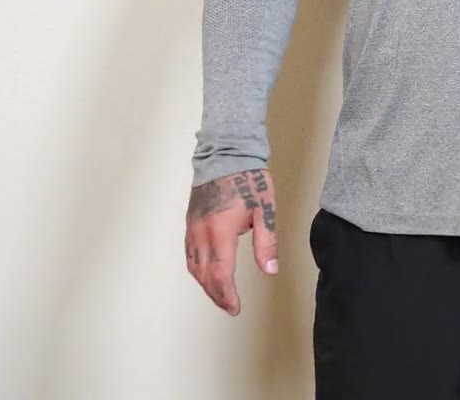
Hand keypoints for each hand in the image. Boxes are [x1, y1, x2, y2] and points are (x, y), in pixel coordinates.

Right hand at [186, 167, 279, 315]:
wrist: (225, 153)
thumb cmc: (247, 179)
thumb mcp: (263, 209)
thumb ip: (266, 242)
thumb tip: (270, 270)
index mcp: (220, 232)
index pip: (221, 274)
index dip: (227, 295)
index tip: (235, 308)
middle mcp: (201, 233)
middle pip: (204, 275)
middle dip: (216, 294)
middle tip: (229, 306)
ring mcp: (192, 228)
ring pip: (193, 266)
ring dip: (205, 284)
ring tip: (219, 294)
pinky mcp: (190, 222)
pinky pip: (189, 253)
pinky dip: (197, 269)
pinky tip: (206, 272)